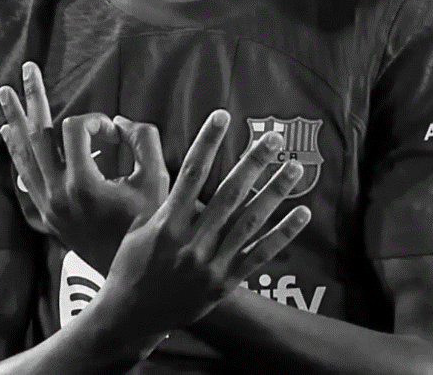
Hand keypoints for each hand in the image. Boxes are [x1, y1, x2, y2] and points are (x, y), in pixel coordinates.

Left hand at [0, 61, 167, 272]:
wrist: (135, 274)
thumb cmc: (150, 226)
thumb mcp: (157, 179)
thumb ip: (143, 140)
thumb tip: (120, 121)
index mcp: (82, 184)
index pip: (74, 129)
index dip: (96, 121)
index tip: (117, 135)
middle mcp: (57, 194)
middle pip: (36, 134)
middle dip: (33, 99)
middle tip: (26, 69)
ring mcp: (48, 206)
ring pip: (24, 155)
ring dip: (16, 122)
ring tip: (5, 95)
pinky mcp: (48, 215)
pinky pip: (25, 176)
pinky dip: (17, 153)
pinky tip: (10, 137)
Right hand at [95, 109, 311, 337]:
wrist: (131, 317)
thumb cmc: (130, 267)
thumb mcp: (137, 229)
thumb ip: (160, 202)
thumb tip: (178, 172)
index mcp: (166, 224)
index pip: (190, 173)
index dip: (207, 142)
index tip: (222, 116)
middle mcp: (191, 242)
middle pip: (229, 194)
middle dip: (253, 162)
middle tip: (273, 137)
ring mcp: (211, 264)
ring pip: (250, 221)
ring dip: (274, 192)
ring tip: (295, 166)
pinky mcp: (225, 282)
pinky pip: (260, 255)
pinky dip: (284, 234)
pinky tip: (302, 213)